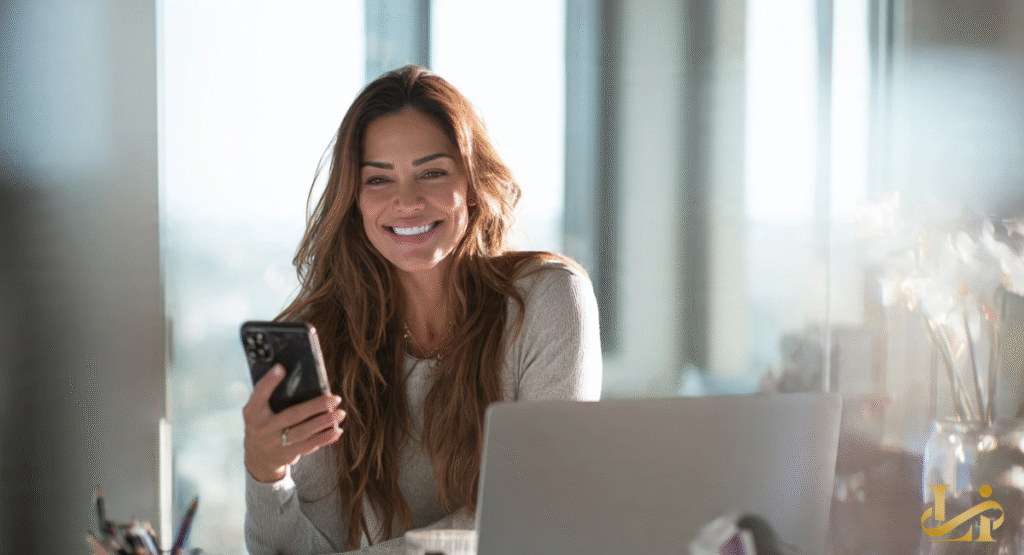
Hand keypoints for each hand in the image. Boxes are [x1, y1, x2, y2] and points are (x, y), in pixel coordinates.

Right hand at [243, 364, 345, 482]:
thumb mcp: (256, 409)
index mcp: (253, 412)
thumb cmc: (262, 423)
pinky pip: (309, 446)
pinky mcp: (288, 453)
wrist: (258, 457)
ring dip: (324, 423)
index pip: (259, 394)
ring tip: (340, 413)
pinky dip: (325, 438)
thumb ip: (268, 394)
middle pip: (291, 416)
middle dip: (314, 407)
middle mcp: (262, 429)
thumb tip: (289, 371)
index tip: (281, 368)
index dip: (269, 381)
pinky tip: (337, 429)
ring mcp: (275, 444)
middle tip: (333, 398)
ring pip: (303, 433)